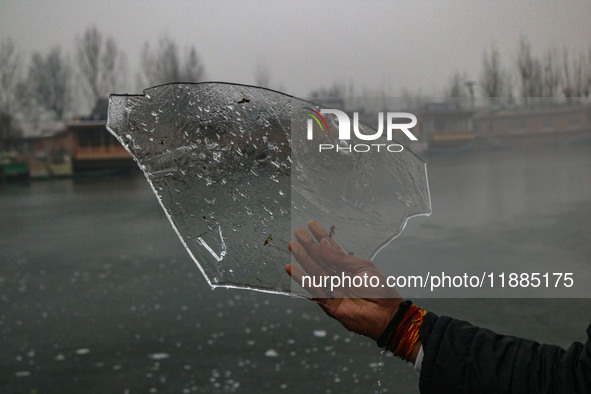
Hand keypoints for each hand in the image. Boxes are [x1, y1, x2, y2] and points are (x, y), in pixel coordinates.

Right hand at [285, 221, 403, 340]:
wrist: (385, 313)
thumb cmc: (379, 290)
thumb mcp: (362, 267)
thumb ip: (340, 258)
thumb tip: (323, 243)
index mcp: (348, 267)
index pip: (331, 249)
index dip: (321, 237)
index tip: (311, 225)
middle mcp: (338, 277)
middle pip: (319, 259)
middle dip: (308, 245)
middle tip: (298, 232)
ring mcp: (332, 289)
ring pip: (314, 271)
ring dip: (302, 258)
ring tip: (292, 245)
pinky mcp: (327, 303)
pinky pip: (312, 289)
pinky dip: (301, 279)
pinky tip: (291, 268)